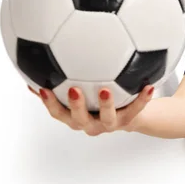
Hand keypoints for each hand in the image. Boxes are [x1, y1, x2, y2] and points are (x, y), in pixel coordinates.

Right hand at [28, 84, 154, 135]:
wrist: (131, 116)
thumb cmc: (99, 100)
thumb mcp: (80, 91)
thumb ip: (59, 78)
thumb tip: (35, 59)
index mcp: (75, 117)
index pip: (58, 113)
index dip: (49, 103)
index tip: (42, 88)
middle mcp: (91, 123)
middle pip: (79, 119)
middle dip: (75, 106)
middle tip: (73, 89)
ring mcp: (110, 124)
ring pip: (107, 118)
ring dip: (106, 105)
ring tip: (105, 90)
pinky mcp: (130, 120)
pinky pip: (137, 108)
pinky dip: (143, 98)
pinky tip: (149, 86)